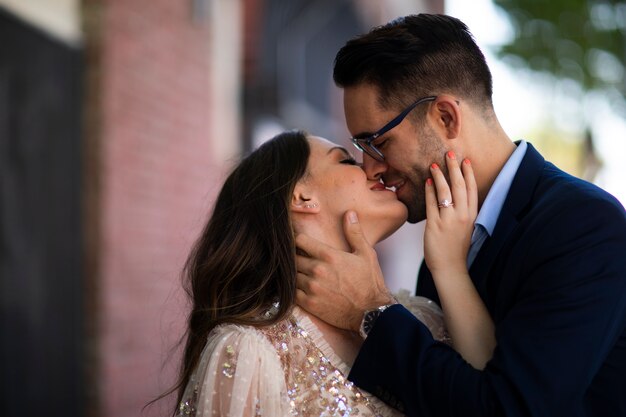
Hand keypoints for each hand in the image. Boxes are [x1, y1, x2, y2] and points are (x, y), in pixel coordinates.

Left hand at [295, 211, 393, 331]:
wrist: (370, 312)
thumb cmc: (370, 282)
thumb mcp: (366, 254)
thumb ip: (354, 233)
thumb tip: (349, 213)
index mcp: (329, 256)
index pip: (301, 241)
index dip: (298, 239)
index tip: (299, 241)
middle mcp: (317, 270)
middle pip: (293, 258)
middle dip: (296, 256)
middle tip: (300, 257)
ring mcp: (312, 288)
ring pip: (291, 275)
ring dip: (294, 273)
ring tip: (300, 272)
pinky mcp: (310, 304)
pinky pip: (292, 292)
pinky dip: (294, 288)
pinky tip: (301, 287)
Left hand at [424, 151, 476, 275]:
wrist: (450, 267)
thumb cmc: (456, 247)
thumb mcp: (466, 227)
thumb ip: (464, 211)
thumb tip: (457, 195)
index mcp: (472, 215)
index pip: (472, 189)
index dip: (469, 173)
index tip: (466, 160)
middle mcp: (462, 215)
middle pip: (459, 186)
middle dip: (454, 167)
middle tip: (449, 153)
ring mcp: (449, 220)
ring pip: (445, 192)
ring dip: (440, 175)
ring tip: (434, 164)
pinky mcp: (435, 225)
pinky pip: (432, 203)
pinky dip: (430, 191)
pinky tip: (427, 181)